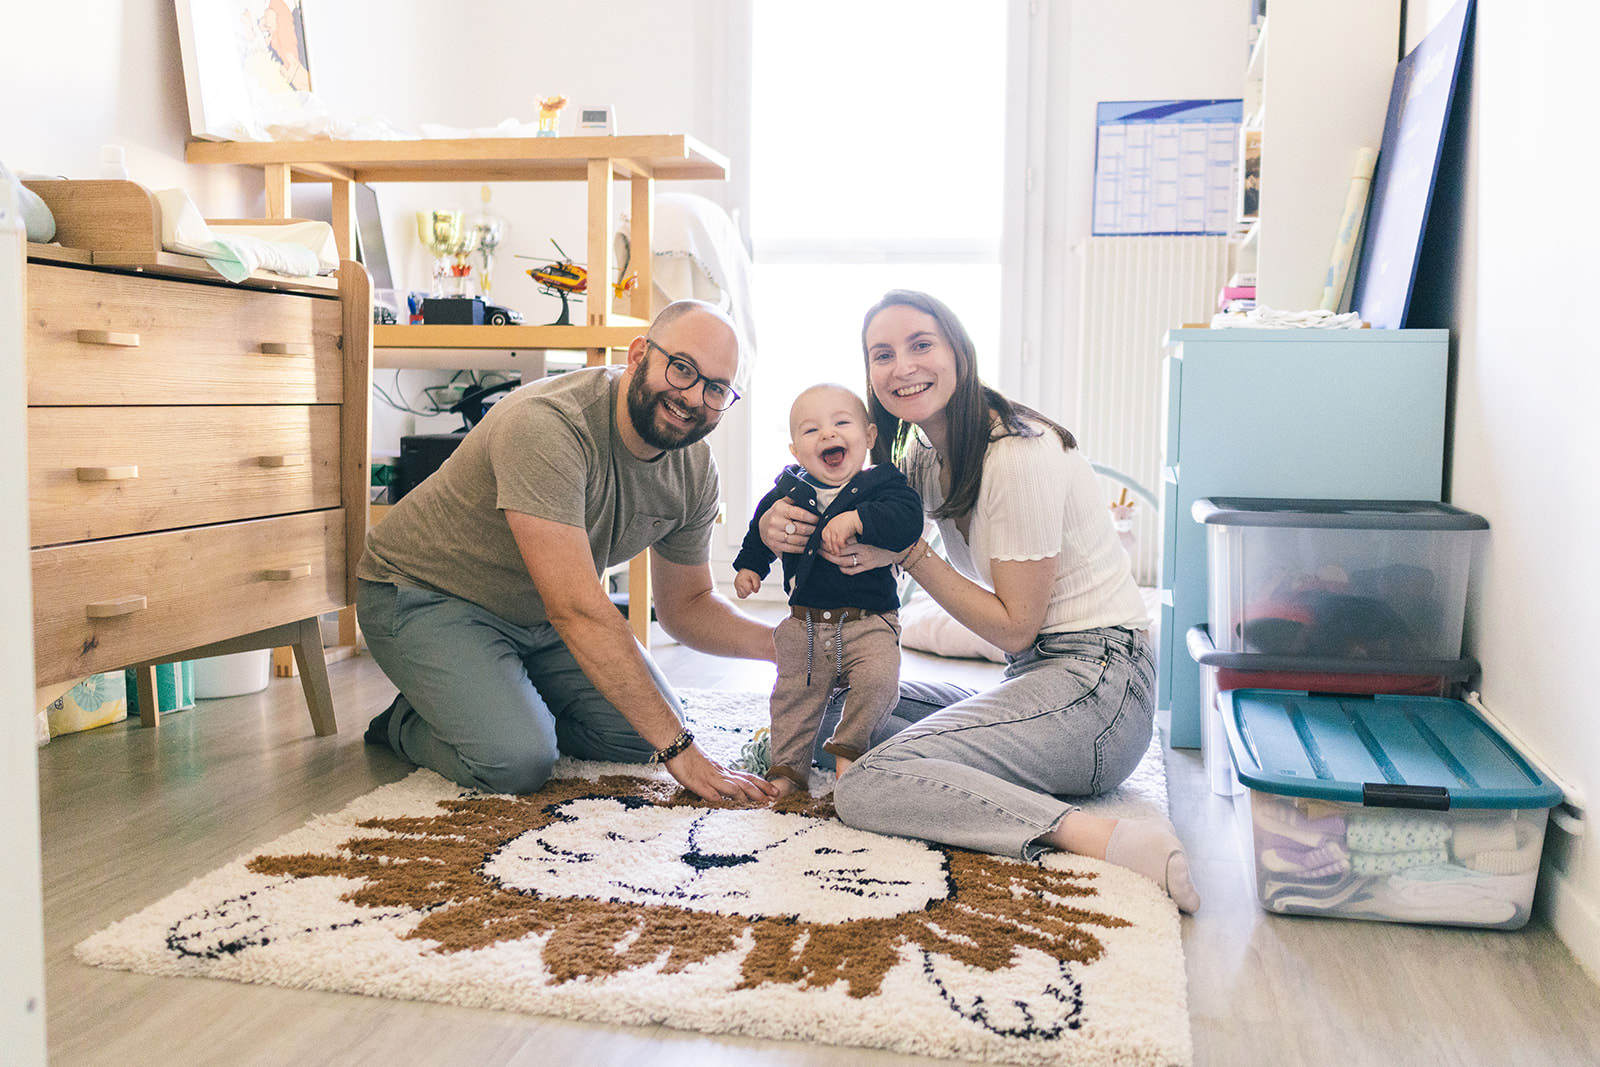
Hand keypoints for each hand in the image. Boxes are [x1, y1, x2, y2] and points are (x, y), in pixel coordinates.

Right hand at [665, 744, 779, 801]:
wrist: (677, 745)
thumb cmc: (692, 759)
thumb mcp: (710, 769)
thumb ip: (721, 779)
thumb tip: (732, 791)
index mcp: (724, 771)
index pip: (747, 777)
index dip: (762, 784)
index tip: (775, 791)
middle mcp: (720, 774)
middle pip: (744, 782)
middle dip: (760, 791)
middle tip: (773, 798)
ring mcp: (709, 779)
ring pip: (731, 787)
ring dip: (745, 795)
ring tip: (757, 802)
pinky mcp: (696, 783)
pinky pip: (708, 792)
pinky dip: (718, 798)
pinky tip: (724, 804)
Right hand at [734, 569, 761, 597]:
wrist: (746, 569)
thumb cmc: (751, 573)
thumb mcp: (756, 577)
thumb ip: (757, 585)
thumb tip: (755, 591)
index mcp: (742, 581)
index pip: (748, 590)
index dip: (752, 589)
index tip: (753, 585)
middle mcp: (738, 584)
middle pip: (745, 594)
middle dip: (749, 591)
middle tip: (751, 585)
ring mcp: (736, 586)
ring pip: (742, 596)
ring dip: (746, 593)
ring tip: (748, 587)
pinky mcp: (736, 588)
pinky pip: (739, 595)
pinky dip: (743, 593)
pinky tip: (745, 589)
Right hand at [759, 498, 816, 555]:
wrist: (762, 526)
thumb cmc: (778, 514)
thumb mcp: (784, 502)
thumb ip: (795, 499)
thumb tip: (811, 500)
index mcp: (780, 509)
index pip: (800, 513)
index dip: (812, 517)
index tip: (818, 519)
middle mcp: (775, 522)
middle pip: (800, 528)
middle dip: (813, 529)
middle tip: (819, 529)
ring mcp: (774, 535)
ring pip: (798, 540)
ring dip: (809, 540)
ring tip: (815, 537)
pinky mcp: (775, 545)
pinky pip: (793, 548)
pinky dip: (803, 548)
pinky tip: (807, 545)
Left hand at [819, 539, 897, 574]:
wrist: (897, 549)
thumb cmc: (881, 539)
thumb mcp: (869, 534)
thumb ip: (857, 533)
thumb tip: (841, 530)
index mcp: (862, 541)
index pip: (842, 542)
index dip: (831, 542)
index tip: (823, 540)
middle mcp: (863, 551)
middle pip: (840, 553)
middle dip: (827, 552)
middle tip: (818, 549)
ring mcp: (865, 561)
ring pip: (844, 562)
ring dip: (832, 560)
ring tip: (824, 555)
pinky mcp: (867, 567)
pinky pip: (852, 571)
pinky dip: (843, 569)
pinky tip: (839, 566)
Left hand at [820, 512, 862, 555]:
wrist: (857, 517)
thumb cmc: (850, 519)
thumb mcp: (840, 521)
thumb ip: (836, 526)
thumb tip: (835, 534)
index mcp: (830, 523)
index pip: (824, 534)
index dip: (826, 541)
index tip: (828, 545)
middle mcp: (831, 527)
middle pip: (827, 540)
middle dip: (830, 547)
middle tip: (833, 552)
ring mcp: (835, 530)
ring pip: (833, 543)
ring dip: (836, 549)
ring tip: (838, 553)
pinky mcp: (841, 534)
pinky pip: (840, 543)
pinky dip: (843, 546)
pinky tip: (846, 545)